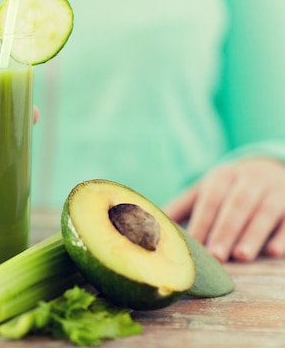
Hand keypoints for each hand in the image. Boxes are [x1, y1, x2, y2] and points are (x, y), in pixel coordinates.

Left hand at [165, 157, 284, 261]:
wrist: (271, 167)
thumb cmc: (228, 188)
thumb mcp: (206, 189)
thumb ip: (182, 206)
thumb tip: (151, 225)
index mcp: (222, 177)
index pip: (210, 200)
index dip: (202, 222)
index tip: (194, 246)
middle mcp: (249, 180)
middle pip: (236, 205)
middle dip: (225, 231)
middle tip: (216, 256)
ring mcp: (274, 190)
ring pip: (263, 212)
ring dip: (252, 235)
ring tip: (241, 256)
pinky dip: (283, 235)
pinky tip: (274, 253)